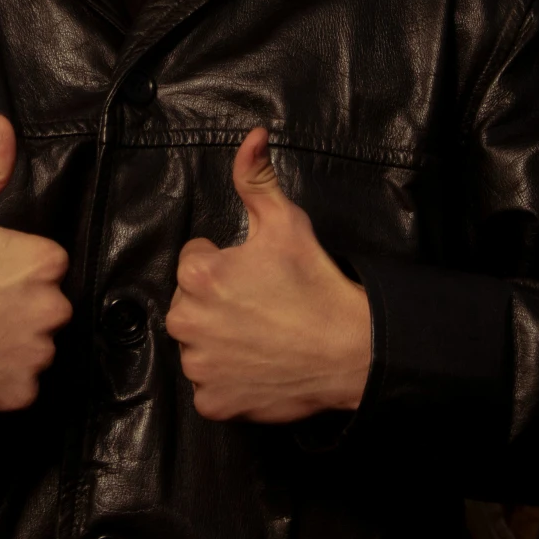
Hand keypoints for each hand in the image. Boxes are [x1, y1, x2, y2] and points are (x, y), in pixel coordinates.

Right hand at [0, 114, 71, 411]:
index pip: (47, 267)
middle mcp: (52, 308)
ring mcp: (37, 354)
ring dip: (12, 345)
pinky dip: (1, 379)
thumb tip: (4, 124)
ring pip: (36, 347)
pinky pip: (21, 386)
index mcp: (43, 261)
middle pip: (47, 308)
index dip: (14, 271)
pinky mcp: (20, 393)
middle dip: (19, 309)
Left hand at [165, 128, 372, 423]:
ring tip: (259, 335)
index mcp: (200, 278)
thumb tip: (251, 137)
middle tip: (259, 305)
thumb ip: (255, 178)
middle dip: (215, 302)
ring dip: (218, 340)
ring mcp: (201, 367)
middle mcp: (190, 323)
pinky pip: (208, 386)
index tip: (253, 274)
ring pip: (196, 345)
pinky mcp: (214, 401)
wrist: (350, 350)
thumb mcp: (286, 223)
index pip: (193, 262)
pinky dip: (227, 380)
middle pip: (189, 304)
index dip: (224, 264)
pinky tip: (257, 365)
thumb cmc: (315, 285)